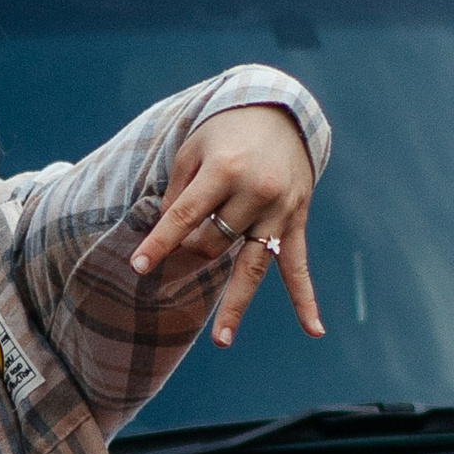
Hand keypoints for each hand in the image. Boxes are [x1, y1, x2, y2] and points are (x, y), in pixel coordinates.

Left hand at [128, 106, 323, 346]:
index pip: (185, 217)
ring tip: (221, 340)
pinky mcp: (296, 221)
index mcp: (225, 170)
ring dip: (235, 304)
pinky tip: (314, 330)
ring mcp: (279, 211)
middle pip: (215, 243)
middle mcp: (255, 193)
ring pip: (252, 266)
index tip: (138, 267)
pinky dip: (306, 300)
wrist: (280, 113)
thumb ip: (179, 195)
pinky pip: (299, 266)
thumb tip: (168, 241)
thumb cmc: (225, 133)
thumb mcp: (193, 151)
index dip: (159, 244)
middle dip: (191, 254)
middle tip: (177, 258)